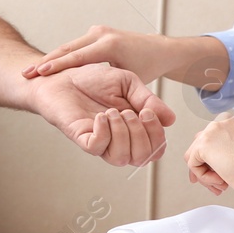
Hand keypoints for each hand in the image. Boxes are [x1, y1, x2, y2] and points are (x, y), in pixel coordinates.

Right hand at [24, 26, 181, 84]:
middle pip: (68, 49)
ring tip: (29, 73)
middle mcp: (100, 35)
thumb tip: (123, 111)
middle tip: (27, 74)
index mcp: (110, 45)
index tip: (40, 73)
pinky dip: (57, 58)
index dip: (58, 65)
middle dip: (47, 62)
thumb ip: (127, 92)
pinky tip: (41, 69)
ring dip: (49, 61)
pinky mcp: (93, 35)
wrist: (157, 48)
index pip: (79, 56)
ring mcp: (96, 33)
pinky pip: (72, 48)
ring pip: (67, 48)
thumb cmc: (147, 66)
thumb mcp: (136, 79)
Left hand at [28, 63, 176, 165]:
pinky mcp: (82, 138)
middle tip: (128, 111)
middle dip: (140, 134)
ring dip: (122, 133)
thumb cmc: (93, 79)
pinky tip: (100, 116)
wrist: (63, 74)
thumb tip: (170, 120)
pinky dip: (103, 131)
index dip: (156, 135)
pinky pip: (98, 147)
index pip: (155, 148)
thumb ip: (148, 99)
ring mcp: (100, 140)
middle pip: (142, 158)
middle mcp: (119, 139)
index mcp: (133, 128)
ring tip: (112, 112)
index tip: (148, 111)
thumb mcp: (128, 82)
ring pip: (121, 158)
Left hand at [185, 115, 233, 198]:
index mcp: (233, 123)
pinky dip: (204, 177)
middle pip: (200, 145)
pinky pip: (193, 164)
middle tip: (216, 181)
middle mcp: (221, 123)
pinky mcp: (203, 144)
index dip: (211, 158)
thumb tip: (204, 159)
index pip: (212, 138)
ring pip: (194, 156)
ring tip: (221, 183)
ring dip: (205, 174)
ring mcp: (211, 132)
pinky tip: (220, 180)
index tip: (216, 172)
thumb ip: (222, 149)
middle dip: (205, 166)